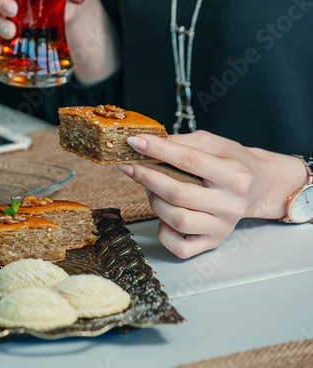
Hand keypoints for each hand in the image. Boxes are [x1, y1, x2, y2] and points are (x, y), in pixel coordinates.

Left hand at [117, 130, 306, 257]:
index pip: (188, 160)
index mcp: (235, 175)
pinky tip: (163, 215)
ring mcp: (222, 227)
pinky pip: (179, 247)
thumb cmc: (232, 162)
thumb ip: (182, 142)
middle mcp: (231, 204)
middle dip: (147, 177)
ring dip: (154, 201)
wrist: (258, 187)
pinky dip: (163, 232)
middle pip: (178, 194)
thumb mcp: (214, 143)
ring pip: (176, 220)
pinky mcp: (213, 242)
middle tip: (130, 166)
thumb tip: (147, 142)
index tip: (133, 142)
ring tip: (151, 189)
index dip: (158, 150)